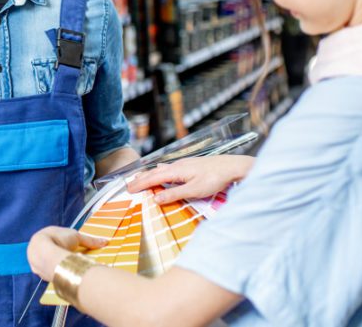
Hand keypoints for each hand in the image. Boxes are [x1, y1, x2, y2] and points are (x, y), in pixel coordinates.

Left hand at [27, 226, 105, 281]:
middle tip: (70, 259)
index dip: (65, 244)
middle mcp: (37, 245)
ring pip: (46, 261)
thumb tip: (106, 241)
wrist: (44, 253)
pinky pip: (44, 270)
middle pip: (50, 251)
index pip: (55, 240)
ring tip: (66, 267)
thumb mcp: (77, 237)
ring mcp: (35, 258)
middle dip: (59, 254)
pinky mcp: (36, 270)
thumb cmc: (60, 240)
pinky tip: (59, 273)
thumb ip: (90, 240)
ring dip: (54, 263)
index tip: (72, 249)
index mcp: (45, 234)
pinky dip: (52, 271)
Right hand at [126, 155, 254, 203]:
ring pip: (161, 170)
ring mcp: (184, 164)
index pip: (153, 178)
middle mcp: (177, 165)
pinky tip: (162, 171)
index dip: (140, 184)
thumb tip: (155, 198)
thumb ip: (174, 194)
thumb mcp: (194, 190)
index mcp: (175, 171)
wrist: (232, 166)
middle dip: (141, 179)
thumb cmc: (215, 178)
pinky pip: (169, 168)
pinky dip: (160, 172)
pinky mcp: (190, 165)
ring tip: (140, 178)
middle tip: (129, 185)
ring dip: (150, 175)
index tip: (128, 190)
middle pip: (154, 172)